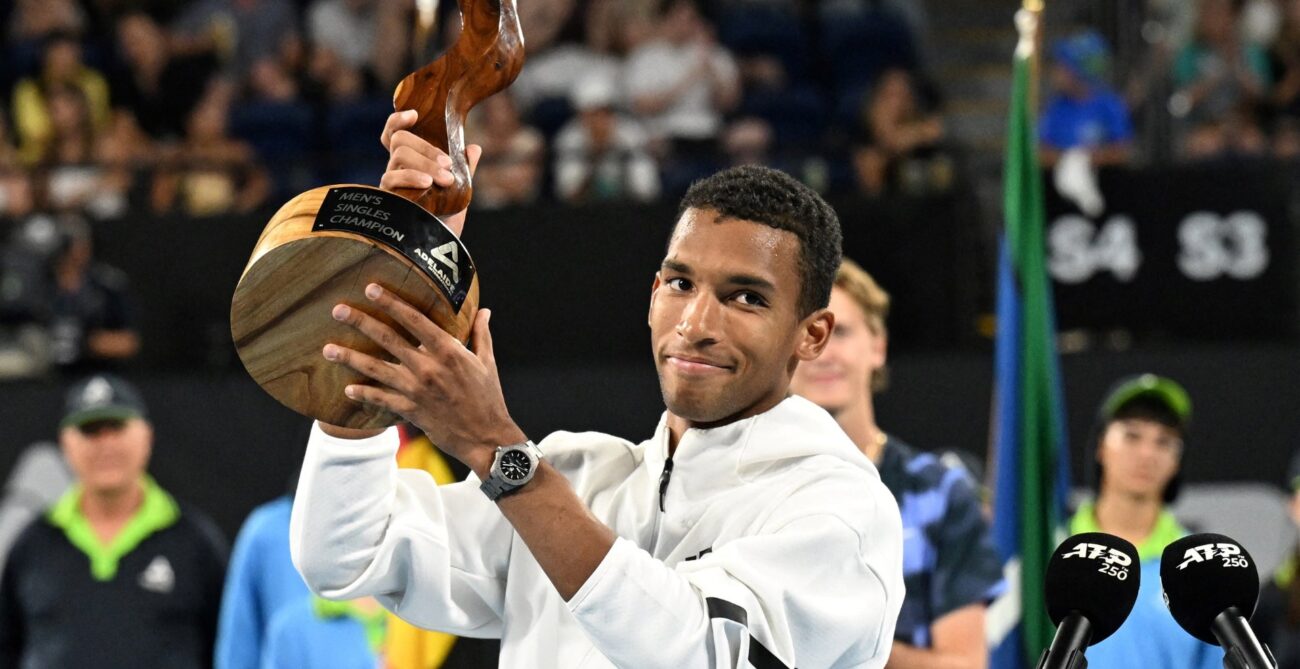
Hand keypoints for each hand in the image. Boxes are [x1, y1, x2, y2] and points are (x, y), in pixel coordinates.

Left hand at [322, 283, 524, 474]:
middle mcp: (428, 367)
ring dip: (350, 357)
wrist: (486, 437)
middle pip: (388, 339)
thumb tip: (484, 311)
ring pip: (376, 369)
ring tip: (327, 349)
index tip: (371, 289)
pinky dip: (364, 393)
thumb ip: (481, 334)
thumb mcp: (486, 362)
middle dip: (361, 322)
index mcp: (448, 351)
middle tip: (338, 310)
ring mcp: (417, 390)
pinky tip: (348, 388)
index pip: (415, 320)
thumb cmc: (489, 398)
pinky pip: (381, 399)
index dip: (391, 303)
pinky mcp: (411, 410)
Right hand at [379, 109, 482, 236]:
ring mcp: (390, 182)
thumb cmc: (446, 219)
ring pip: (399, 155)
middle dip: (426, 147)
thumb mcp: (460, 191)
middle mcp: (396, 168)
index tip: (414, 114)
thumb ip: (466, 169)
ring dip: (425, 162)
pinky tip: (427, 183)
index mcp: (411, 162)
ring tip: (445, 178)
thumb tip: (474, 148)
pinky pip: (392, 177)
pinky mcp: (387, 197)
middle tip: (449, 164)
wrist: (441, 249)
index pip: (394, 134)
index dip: (398, 121)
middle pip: (400, 140)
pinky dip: (411, 176)